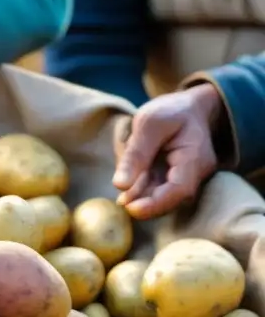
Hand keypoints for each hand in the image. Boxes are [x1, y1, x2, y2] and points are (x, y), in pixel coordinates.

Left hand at [113, 83, 222, 218]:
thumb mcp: (149, 123)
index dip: (155, 204)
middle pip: (170, 199)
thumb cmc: (172, 111)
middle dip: (144, 203)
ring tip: (123, 193)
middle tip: (121, 202)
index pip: (180, 190)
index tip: (131, 208)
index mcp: (195, 158)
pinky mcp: (174, 179)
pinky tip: (128, 183)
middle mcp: (196, 174)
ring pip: (161, 196)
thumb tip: (120, 185)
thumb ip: (136, 154)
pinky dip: (140, 188)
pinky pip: (156, 189)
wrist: (188, 107)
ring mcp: (186, 178)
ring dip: (140, 196)